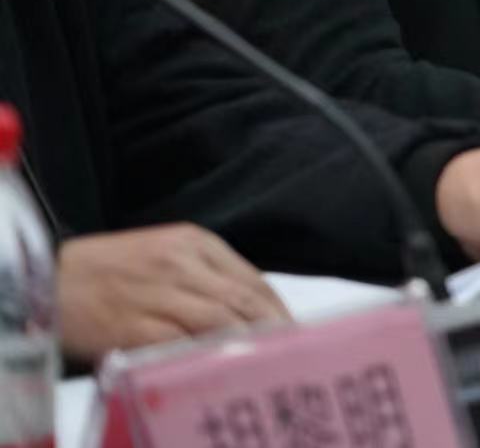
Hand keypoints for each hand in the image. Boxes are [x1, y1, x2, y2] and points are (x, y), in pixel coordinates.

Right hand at [58, 225, 289, 362]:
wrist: (44, 282)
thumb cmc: (103, 274)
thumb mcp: (161, 257)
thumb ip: (203, 278)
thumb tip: (246, 313)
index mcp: (195, 243)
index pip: (254, 281)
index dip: (280, 313)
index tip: (299, 337)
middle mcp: (183, 263)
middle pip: (246, 301)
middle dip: (275, 333)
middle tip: (294, 360)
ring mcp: (159, 292)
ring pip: (222, 322)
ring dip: (250, 348)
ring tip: (267, 371)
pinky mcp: (135, 323)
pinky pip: (182, 344)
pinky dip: (206, 358)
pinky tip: (221, 373)